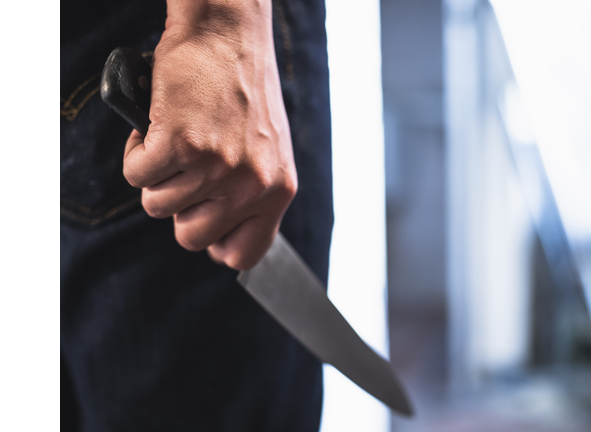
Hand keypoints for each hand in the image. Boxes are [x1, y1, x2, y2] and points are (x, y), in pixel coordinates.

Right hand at [123, 0, 295, 269]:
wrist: (228, 33)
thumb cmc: (244, 88)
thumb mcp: (268, 149)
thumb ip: (252, 192)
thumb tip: (221, 232)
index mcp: (278, 190)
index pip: (245, 254)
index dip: (216, 244)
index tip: (205, 224)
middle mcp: (251, 184)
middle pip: (190, 238)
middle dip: (179, 208)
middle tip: (185, 173)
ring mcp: (216, 166)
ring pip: (157, 207)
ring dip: (156, 176)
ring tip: (174, 142)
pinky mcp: (180, 144)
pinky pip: (137, 177)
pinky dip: (137, 153)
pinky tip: (155, 129)